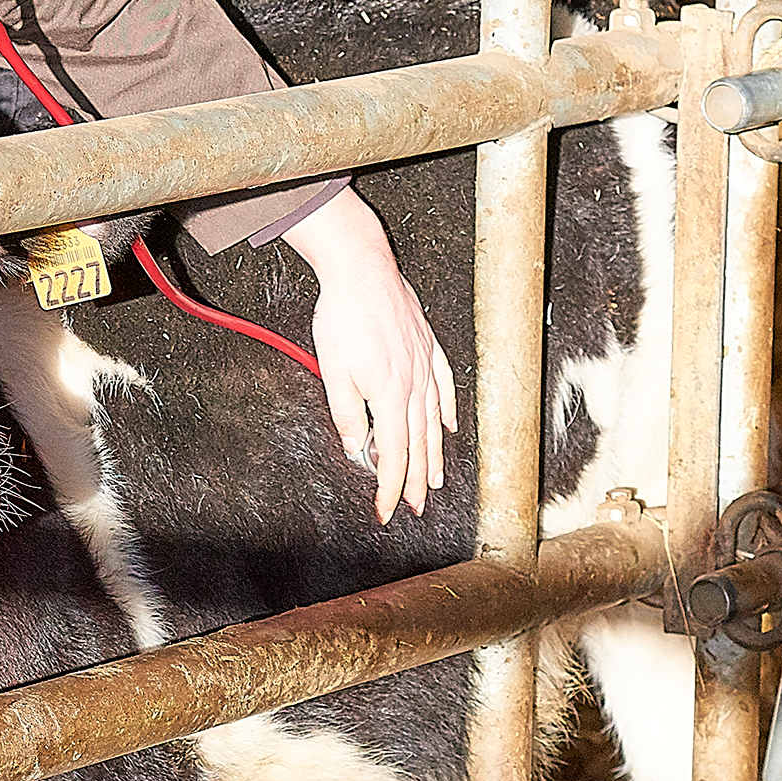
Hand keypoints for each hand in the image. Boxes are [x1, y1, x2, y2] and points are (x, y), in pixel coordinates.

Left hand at [283, 190, 457, 521]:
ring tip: (433, 480)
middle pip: (417, 444)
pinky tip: (448, 425)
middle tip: (414, 507)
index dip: (388, 487)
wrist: (362, 270)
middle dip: (414, 481)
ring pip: (433, 421)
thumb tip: (357, 448)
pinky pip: (444, 386)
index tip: (384, 510)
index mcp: (389, 394)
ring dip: (433, 454)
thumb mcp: (334, 371)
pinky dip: (447, 410)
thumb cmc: (344, 316)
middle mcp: (414, 384)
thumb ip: (346, 414)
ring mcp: (425, 365)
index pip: (392, 454)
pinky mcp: (427, 347)